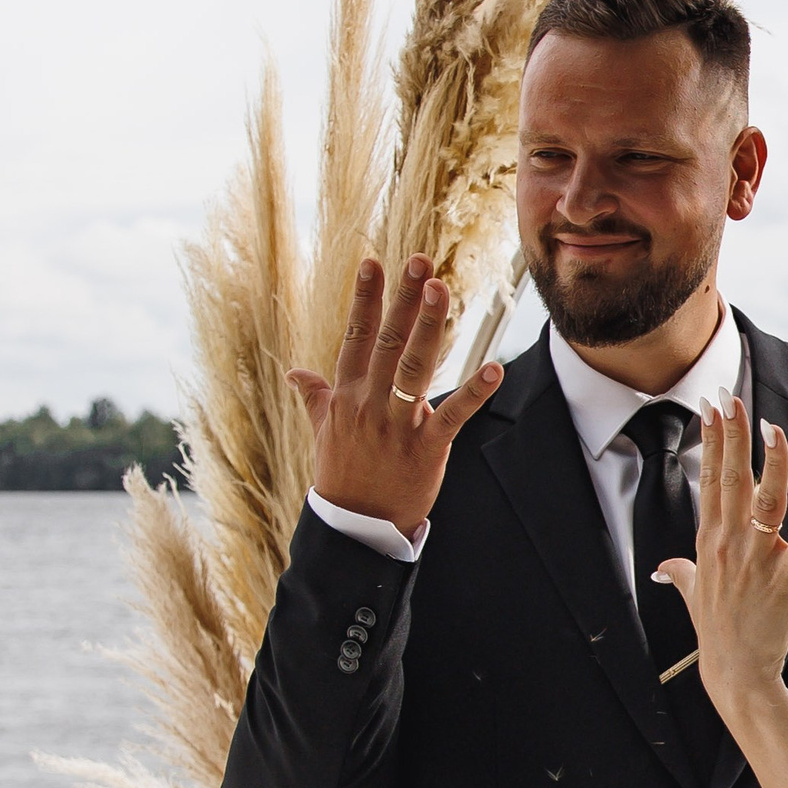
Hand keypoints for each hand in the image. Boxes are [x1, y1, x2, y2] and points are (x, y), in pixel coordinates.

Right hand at [286, 255, 504, 535]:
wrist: (355, 526)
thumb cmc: (341, 475)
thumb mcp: (322, 431)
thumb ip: (315, 397)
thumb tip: (294, 373)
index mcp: (347, 395)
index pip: (355, 337)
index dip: (364, 299)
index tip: (372, 262)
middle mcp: (369, 404)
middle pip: (387, 342)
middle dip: (404, 301)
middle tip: (420, 261)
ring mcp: (397, 425)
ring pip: (413, 369)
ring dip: (429, 328)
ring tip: (442, 290)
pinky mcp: (426, 448)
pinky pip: (452, 416)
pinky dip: (474, 393)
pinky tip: (494, 369)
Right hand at [652, 398, 787, 712]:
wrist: (736, 672)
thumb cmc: (716, 632)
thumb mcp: (691, 596)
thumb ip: (679, 573)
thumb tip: (661, 567)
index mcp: (709, 542)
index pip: (710, 481)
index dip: (712, 442)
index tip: (712, 409)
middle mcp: (730, 544)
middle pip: (731, 480)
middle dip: (732, 437)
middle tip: (732, 399)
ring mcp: (756, 560)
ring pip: (766, 501)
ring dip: (771, 463)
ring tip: (771, 429)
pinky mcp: (783, 578)